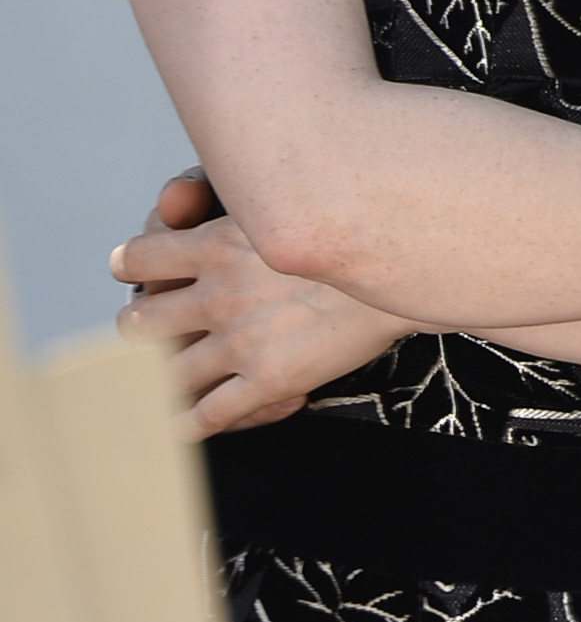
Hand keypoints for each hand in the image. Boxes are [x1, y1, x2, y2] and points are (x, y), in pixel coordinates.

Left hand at [111, 216, 412, 442]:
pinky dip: (189, 423)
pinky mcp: (268, 382)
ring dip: (159, 380)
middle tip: (143, 327)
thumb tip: (198, 198)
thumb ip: (244, 205)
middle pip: (140, 321)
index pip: (142, 256)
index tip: (129, 267)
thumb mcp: (289, 200)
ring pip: (167, 375)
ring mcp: (241, 341)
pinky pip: (206, 416)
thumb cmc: (354, 221)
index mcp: (221, 241)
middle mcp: (220, 292)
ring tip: (161, 381)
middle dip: (136, 326)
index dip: (131, 263)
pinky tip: (187, 422)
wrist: (409, 265)